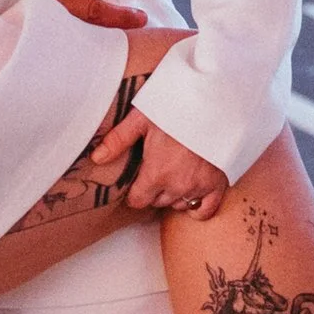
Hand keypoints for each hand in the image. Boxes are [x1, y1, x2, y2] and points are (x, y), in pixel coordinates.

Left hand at [89, 105, 227, 216]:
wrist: (214, 103)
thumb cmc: (177, 107)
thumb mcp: (142, 118)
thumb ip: (118, 140)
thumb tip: (96, 158)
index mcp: (156, 173)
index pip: (138, 201)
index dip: (135, 192)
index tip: (138, 180)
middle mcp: (177, 186)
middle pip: (157, 202)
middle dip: (154, 189)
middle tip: (157, 168)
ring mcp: (198, 187)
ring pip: (178, 204)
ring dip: (174, 193)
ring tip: (174, 172)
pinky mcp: (217, 185)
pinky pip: (204, 210)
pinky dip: (196, 206)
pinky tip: (192, 192)